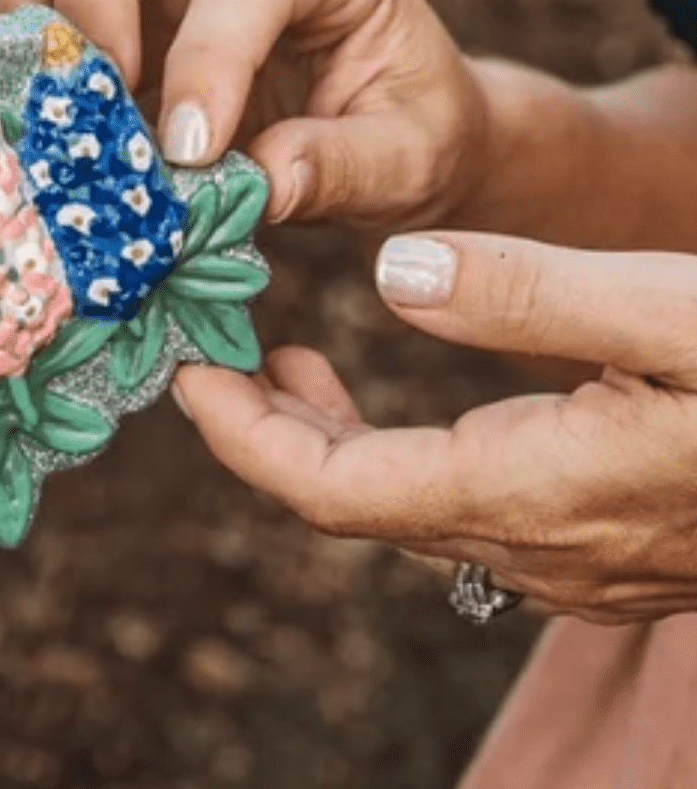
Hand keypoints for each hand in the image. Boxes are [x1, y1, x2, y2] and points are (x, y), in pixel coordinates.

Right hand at [0, 0, 489, 226]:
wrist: (379, 118)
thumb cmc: (402, 124)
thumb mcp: (410, 157)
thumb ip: (348, 165)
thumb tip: (267, 180)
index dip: (208, 59)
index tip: (187, 153)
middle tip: (98, 97)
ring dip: (29, 4)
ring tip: (44, 101)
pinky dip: (3, 34)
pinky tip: (15, 102)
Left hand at [173, 231, 696, 622]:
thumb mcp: (675, 308)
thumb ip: (529, 293)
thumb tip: (389, 275)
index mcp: (534, 488)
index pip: (334, 490)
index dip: (243, 440)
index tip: (183, 378)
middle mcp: (540, 545)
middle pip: (357, 504)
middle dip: (269, 434)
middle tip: (212, 352)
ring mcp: (576, 557)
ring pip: (407, 509)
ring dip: (330, 439)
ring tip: (282, 353)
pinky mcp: (606, 540)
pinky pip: (463, 508)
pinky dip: (396, 450)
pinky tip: (391, 388)